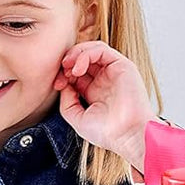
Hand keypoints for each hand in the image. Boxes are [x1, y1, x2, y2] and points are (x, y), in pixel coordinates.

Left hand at [55, 41, 157, 171]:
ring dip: (76, 54)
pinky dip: (86, 54)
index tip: (57, 84)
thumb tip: (64, 85)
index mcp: (94, 91)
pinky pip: (101, 49)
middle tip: (62, 73)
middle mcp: (104, 79)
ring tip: (68, 67)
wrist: (126, 135)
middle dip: (68, 62)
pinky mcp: (122, 65)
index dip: (63, 74)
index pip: (75, 72)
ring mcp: (113, 72)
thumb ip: (67, 101)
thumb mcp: (77, 118)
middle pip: (82, 58)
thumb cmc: (108, 132)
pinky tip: (78, 68)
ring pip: (91, 50)